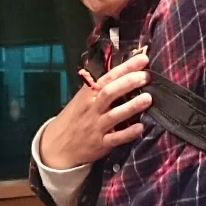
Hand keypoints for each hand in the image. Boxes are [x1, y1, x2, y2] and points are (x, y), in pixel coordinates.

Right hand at [40, 53, 151, 168]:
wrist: (57, 146)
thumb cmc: (74, 118)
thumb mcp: (82, 99)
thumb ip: (100, 88)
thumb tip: (124, 71)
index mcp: (88, 94)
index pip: (107, 77)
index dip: (125, 68)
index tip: (142, 60)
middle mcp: (92, 108)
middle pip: (110, 93)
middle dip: (129, 83)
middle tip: (146, 77)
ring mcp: (96, 126)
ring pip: (114, 115)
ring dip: (132, 106)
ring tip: (148, 98)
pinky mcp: (100, 144)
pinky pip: (115, 138)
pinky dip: (128, 133)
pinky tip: (140, 127)